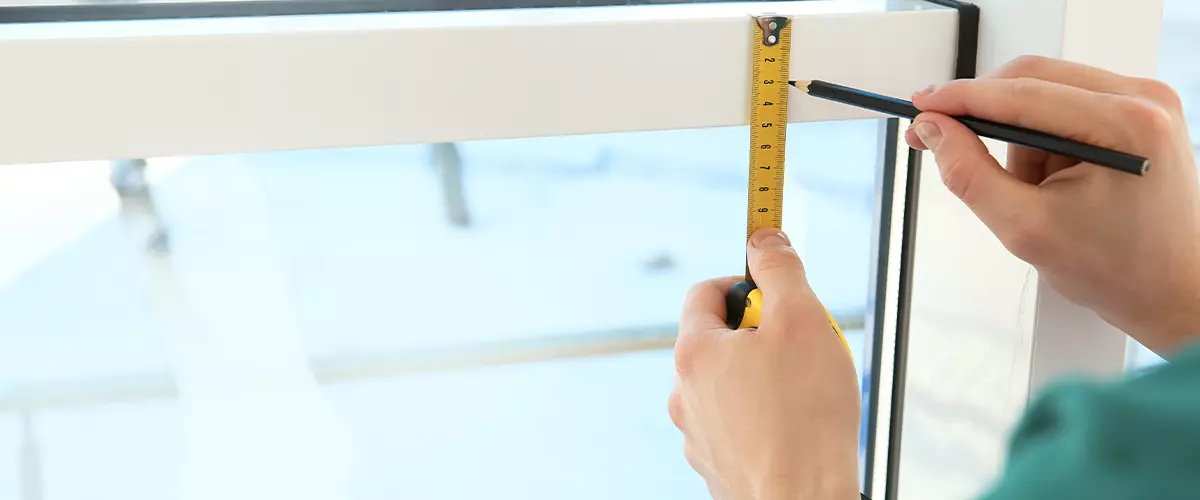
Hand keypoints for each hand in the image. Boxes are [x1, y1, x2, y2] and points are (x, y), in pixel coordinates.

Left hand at [669, 228, 859, 499]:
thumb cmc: (805, 416)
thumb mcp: (802, 319)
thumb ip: (780, 270)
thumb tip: (766, 238)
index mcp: (695, 353)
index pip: (705, 293)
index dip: (742, 281)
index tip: (772, 287)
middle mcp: (684, 393)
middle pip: (718, 340)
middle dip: (759, 334)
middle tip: (800, 345)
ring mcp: (697, 433)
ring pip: (728, 385)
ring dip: (761, 378)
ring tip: (803, 392)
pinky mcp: (716, 465)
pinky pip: (737, 425)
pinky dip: (763, 418)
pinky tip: (795, 427)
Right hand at [905, 55, 1199, 354]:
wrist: (1177, 292)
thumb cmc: (1120, 270)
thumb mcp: (1024, 228)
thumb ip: (968, 174)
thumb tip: (932, 131)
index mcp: (1124, 124)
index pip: (1019, 91)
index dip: (959, 98)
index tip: (920, 107)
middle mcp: (1142, 99)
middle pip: (1031, 80)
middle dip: (986, 119)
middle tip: (943, 143)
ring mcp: (1145, 102)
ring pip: (1043, 95)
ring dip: (1020, 140)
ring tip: (1034, 194)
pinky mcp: (1139, 113)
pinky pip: (1065, 108)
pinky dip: (1043, 143)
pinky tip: (1054, 183)